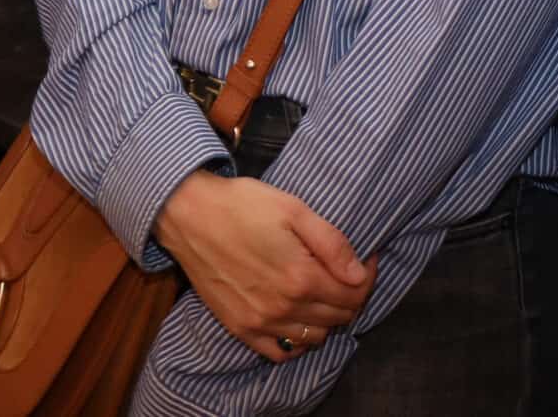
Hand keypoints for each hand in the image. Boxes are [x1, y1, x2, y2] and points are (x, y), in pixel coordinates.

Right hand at [154, 171, 376, 364]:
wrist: (189, 215)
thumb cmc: (243, 206)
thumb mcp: (294, 210)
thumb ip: (332, 244)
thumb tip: (360, 274)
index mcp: (300, 277)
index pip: (354, 294)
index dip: (368, 277)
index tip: (367, 260)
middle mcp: (283, 307)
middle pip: (339, 317)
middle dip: (351, 296)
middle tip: (346, 273)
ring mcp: (260, 322)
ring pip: (315, 337)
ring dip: (328, 318)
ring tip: (323, 292)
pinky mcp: (240, 328)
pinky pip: (281, 352)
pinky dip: (298, 342)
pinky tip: (299, 319)